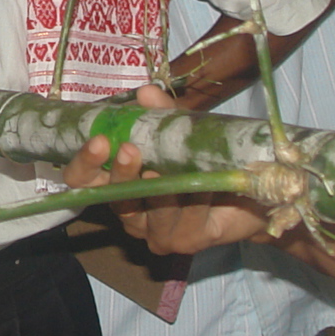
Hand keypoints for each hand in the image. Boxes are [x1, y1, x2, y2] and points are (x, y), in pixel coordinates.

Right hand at [57, 84, 273, 256]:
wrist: (251, 192)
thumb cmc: (204, 162)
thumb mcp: (182, 133)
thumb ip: (163, 115)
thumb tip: (146, 93)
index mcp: (119, 184)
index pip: (83, 179)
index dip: (85, 162)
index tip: (99, 140)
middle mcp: (131, 212)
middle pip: (113, 198)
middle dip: (121, 173)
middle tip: (130, 149)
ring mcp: (156, 232)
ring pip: (153, 210)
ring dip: (168, 185)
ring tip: (183, 165)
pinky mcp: (186, 242)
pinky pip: (187, 220)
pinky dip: (198, 198)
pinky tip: (209, 184)